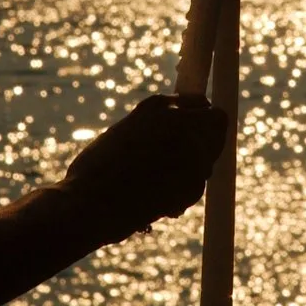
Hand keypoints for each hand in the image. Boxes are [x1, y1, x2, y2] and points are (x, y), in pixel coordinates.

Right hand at [61, 96, 226, 240]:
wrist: (88, 203)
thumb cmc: (96, 172)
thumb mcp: (124, 134)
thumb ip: (155, 128)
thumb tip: (183, 132)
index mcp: (157, 106)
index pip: (198, 102)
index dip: (197, 118)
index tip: (194, 132)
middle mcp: (179, 121)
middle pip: (218, 123)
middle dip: (208, 140)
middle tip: (187, 160)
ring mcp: (191, 151)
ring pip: (207, 159)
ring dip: (191, 172)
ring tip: (157, 184)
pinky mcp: (195, 182)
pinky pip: (197, 187)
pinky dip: (181, 196)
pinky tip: (155, 201)